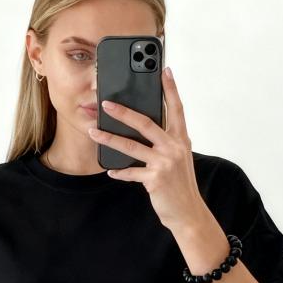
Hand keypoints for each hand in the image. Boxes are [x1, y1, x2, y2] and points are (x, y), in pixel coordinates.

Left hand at [87, 66, 210, 232]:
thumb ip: (165, 143)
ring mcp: (164, 163)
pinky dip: (119, 171)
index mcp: (181, 140)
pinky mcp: (155, 179)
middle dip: (124, 112)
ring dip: (110, 138)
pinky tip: (110, 170)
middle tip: (106, 103)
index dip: (171, 89)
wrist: (188, 212)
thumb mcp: (178, 159)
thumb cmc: (180, 185)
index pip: (176, 109)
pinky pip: (131, 172)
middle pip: (146, 123)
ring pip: (132, 146)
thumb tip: (142, 131)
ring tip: (94, 132)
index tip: (165, 70)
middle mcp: (174, 148)